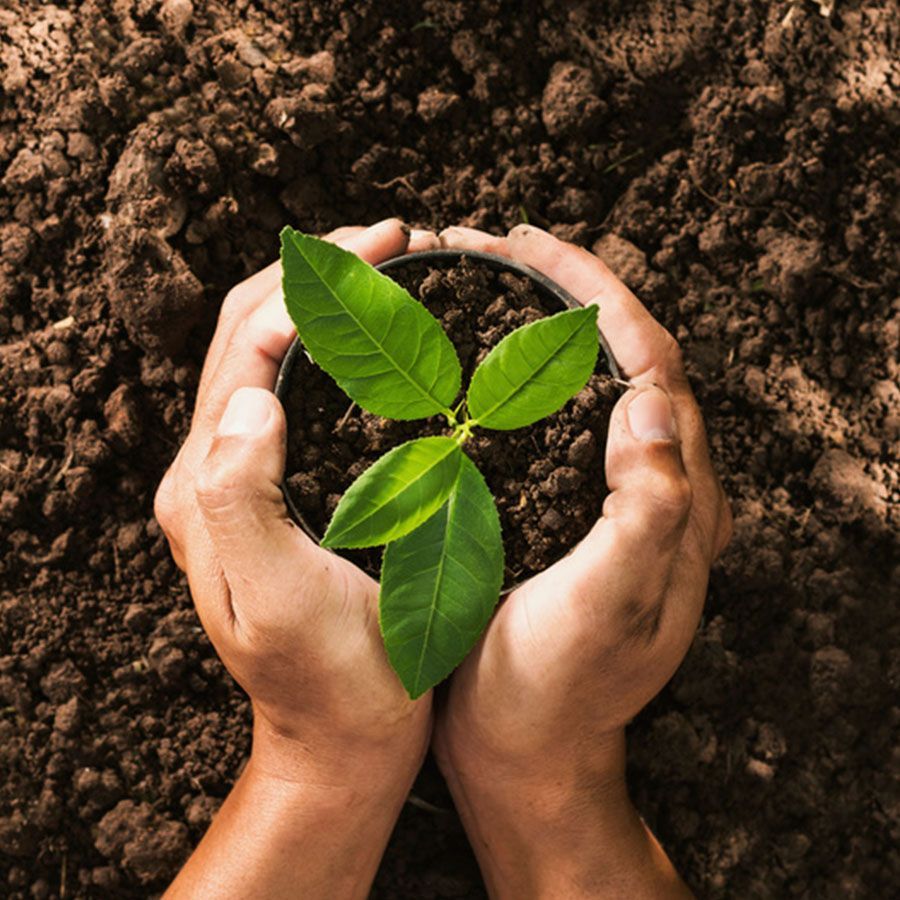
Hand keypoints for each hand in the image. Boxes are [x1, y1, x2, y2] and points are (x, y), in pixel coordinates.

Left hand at [155, 220, 438, 898]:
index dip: (311, 287)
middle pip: (248, 333)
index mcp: (207, 488)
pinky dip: (335, 343)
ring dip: (323, 296)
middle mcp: (212, 473)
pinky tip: (383, 336)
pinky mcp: (280, 490)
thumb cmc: (331, 682)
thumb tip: (251, 394)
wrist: (343, 741)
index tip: (388, 249)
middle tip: (396, 239)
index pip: (247, 350)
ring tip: (392, 266)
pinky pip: (297, 391)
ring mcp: (243, 479)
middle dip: (316, 271)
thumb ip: (243, 499)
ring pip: (270, 353)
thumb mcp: (281, 602)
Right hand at [434, 224, 731, 897]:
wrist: (528, 753)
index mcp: (678, 498)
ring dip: (538, 325)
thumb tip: (652, 400)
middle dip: (563, 291)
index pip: (652, 361)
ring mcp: (610, 500)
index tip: (527, 245)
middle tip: (490, 248)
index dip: (596, 292)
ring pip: (585, 382)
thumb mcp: (608, 610)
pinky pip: (553, 422)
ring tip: (476, 285)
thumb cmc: (560, 692)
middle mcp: (656, 489)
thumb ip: (647, 513)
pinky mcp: (569, 517)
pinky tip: (468, 365)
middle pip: (622, 357)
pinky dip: (515, 377)